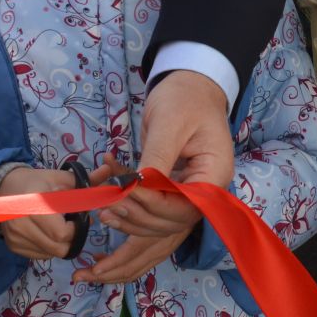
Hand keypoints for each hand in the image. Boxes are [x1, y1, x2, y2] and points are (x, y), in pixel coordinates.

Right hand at [0, 160, 122, 260]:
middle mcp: (21, 222)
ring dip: (59, 245)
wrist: (5, 187)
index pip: (61, 233)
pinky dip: (48, 248)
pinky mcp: (12, 246)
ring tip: (57, 227)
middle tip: (70, 226)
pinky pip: (39, 256)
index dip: (75, 230)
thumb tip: (109, 171)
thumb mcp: (62, 178)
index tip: (77, 220)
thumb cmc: (39, 182)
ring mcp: (15, 236)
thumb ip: (87, 181)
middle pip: (57, 248)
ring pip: (49, 254)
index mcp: (35, 203)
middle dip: (71, 240)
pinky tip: (45, 233)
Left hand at [78, 72, 231, 284]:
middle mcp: (204, 193)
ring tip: (102, 215)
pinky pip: (153, 219)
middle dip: (137, 218)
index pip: (185, 206)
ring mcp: (188, 196)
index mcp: (213, 176)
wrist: (189, 87)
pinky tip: (107, 218)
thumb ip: (156, 158)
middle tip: (106, 206)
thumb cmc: (183, 99)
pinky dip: (130, 220)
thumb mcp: (169, 123)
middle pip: (171, 224)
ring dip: (129, 229)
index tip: (124, 192)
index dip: (153, 204)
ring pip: (160, 230)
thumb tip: (135, 188)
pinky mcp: (171, 195)